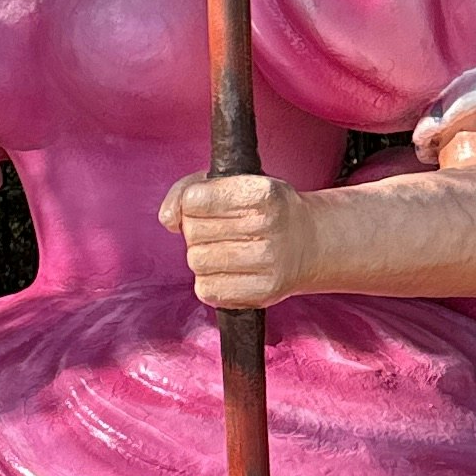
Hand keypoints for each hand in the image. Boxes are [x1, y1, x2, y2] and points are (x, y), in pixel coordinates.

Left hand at [159, 171, 317, 309]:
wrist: (308, 242)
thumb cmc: (262, 210)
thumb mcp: (232, 183)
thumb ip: (187, 190)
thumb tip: (167, 219)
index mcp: (261, 191)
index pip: (194, 200)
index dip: (192, 204)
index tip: (207, 206)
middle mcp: (268, 225)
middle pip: (193, 232)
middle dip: (197, 231)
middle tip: (220, 231)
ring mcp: (268, 260)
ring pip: (197, 260)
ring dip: (202, 257)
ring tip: (224, 251)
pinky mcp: (263, 292)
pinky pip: (206, 289)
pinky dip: (209, 281)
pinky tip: (228, 271)